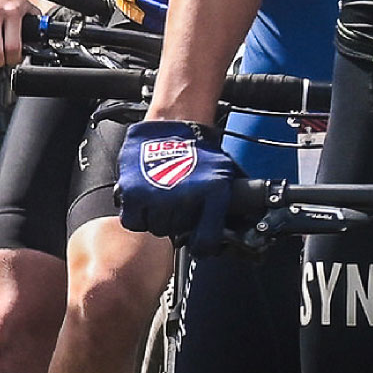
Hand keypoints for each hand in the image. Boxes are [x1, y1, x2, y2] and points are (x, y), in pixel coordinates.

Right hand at [112, 117, 244, 248]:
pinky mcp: (132, 192)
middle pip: (177, 233)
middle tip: (179, 207)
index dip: (204, 246)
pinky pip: (134, 221)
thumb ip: (228, 201)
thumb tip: (240, 222)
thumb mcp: (224, 174)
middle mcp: (185, 198)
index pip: (207, 241)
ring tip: (162, 202)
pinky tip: (145, 203)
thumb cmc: (198, 150)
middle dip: (179, 223)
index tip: (201, 245)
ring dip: (158, 219)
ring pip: (156, 228)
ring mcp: (157, 196)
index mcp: (213, 195)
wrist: (173, 125)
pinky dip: (138, 215)